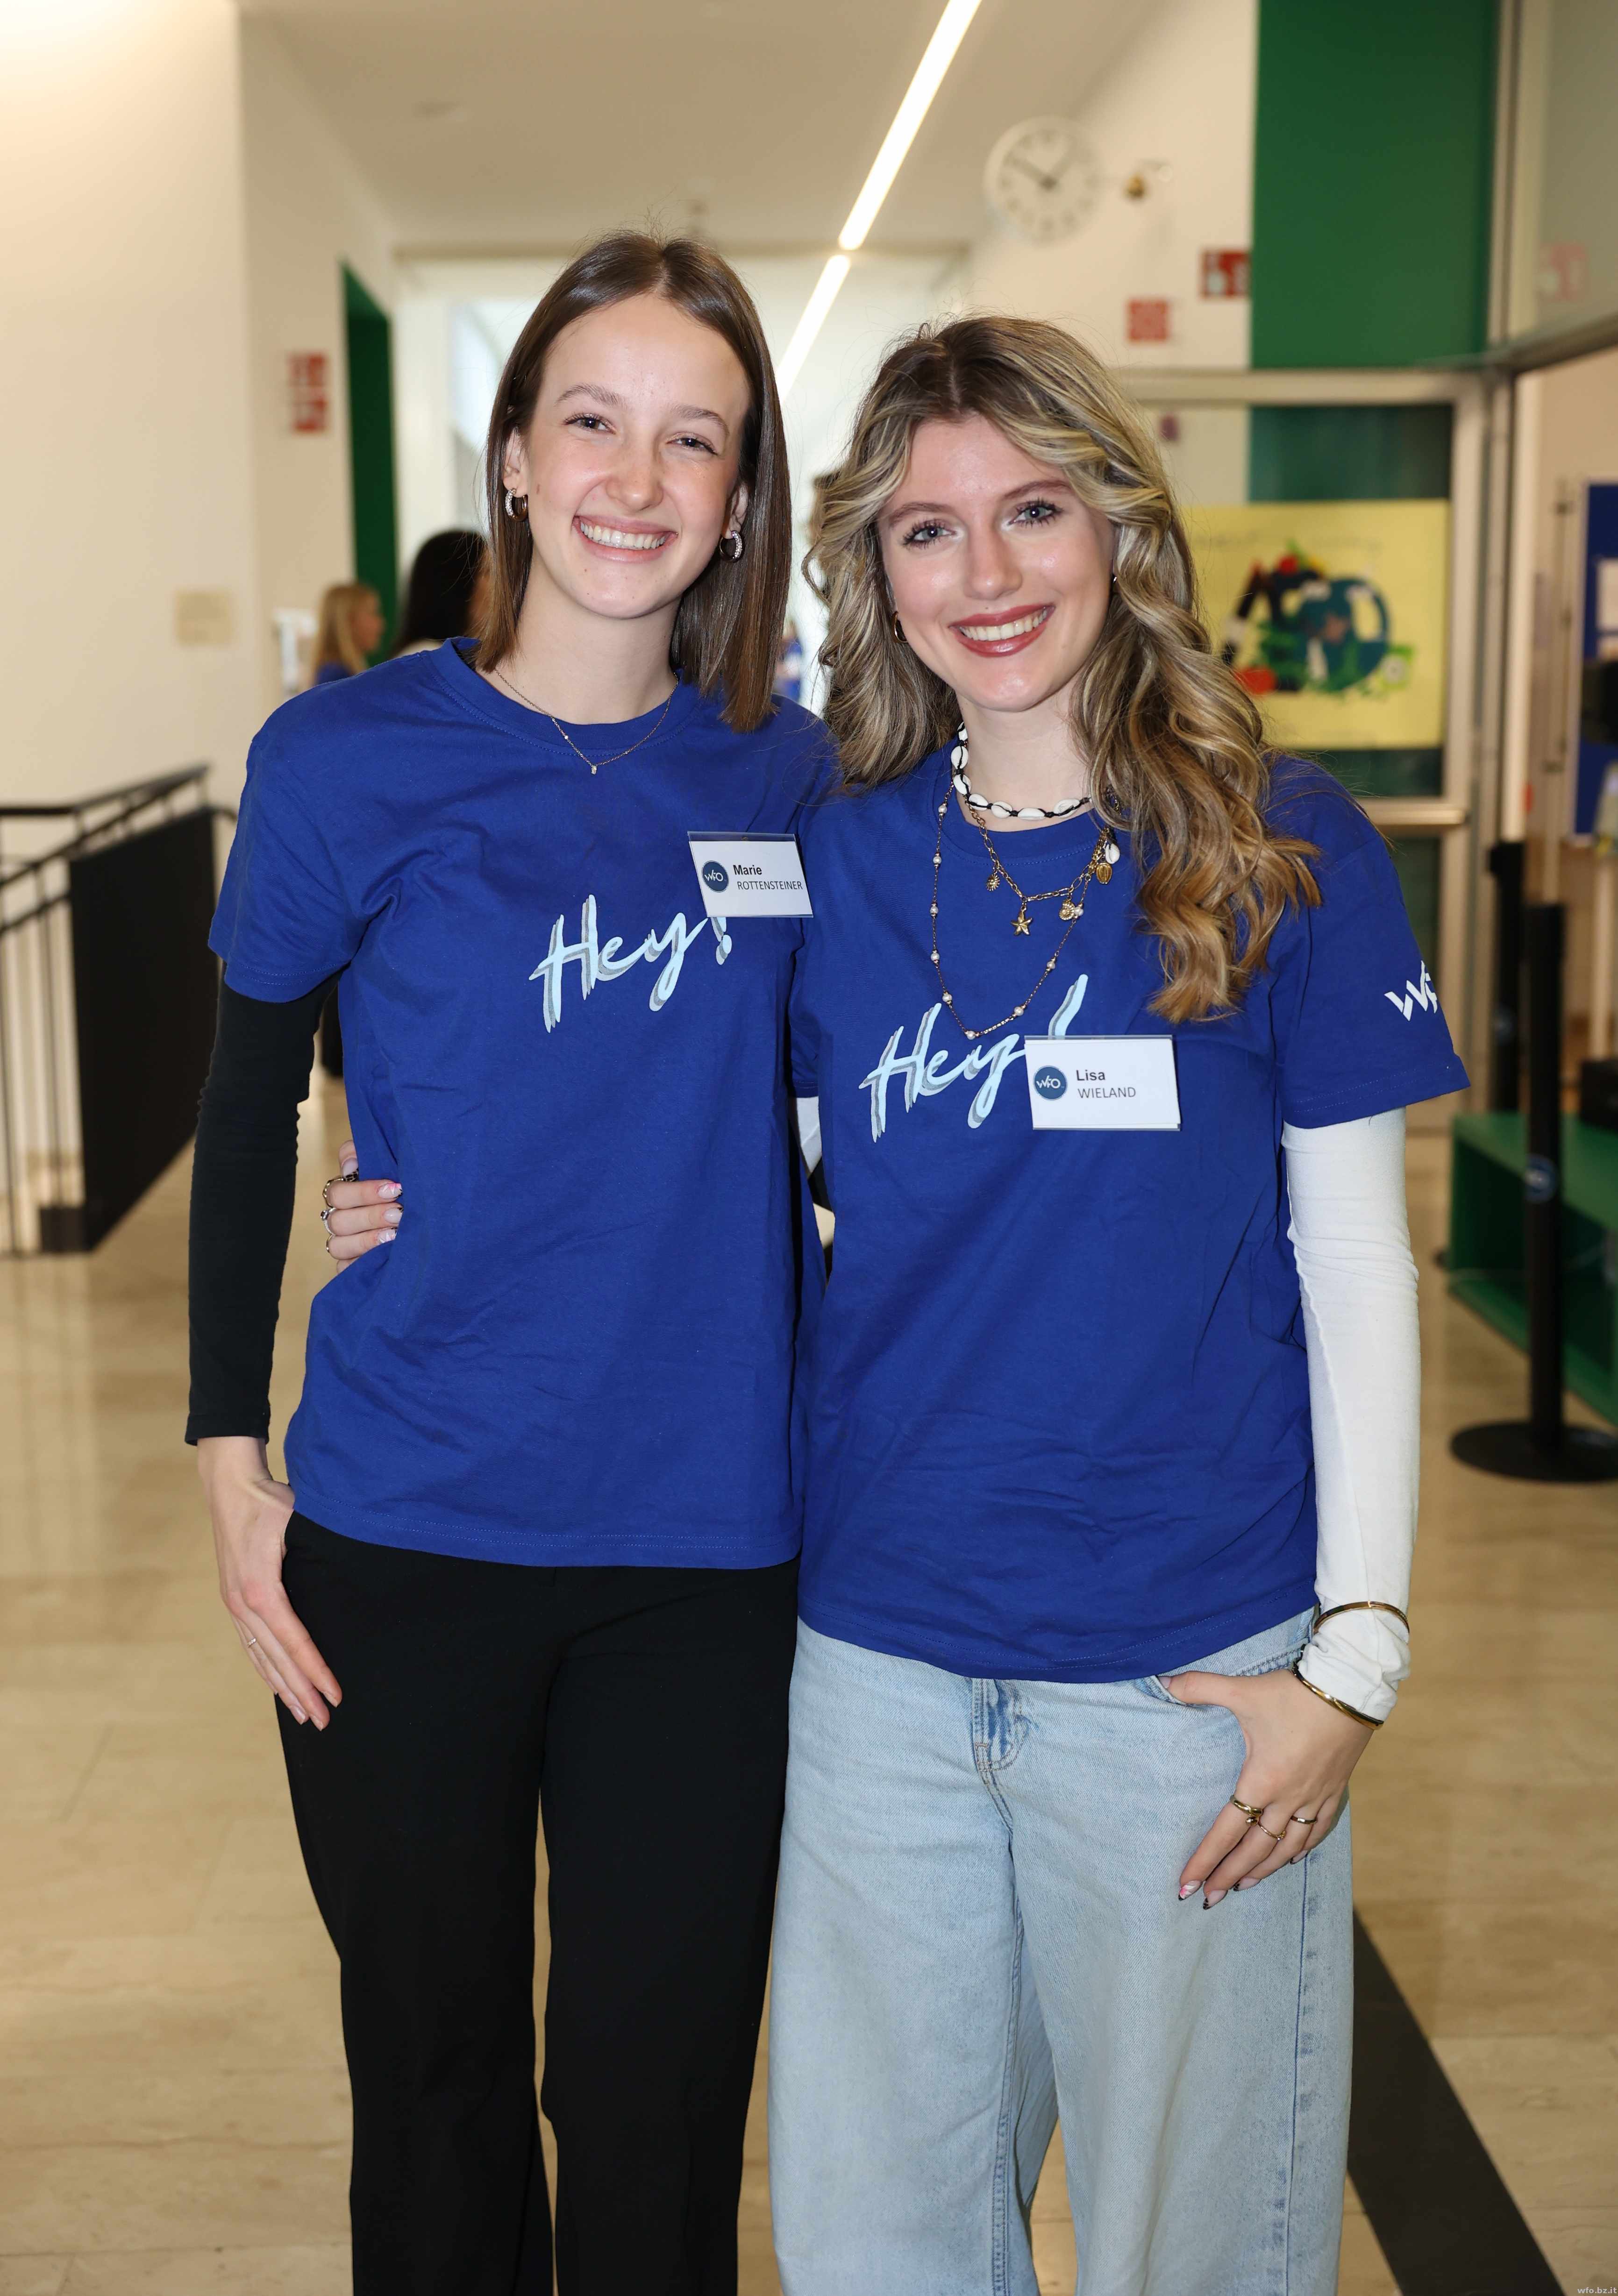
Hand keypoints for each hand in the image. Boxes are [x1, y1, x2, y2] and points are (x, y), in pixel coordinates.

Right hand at [197, 1436, 340, 1726]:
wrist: (229, 1484)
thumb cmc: (269, 1501)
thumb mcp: (297, 1522)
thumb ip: (318, 1552)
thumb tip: (348, 1577)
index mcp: (261, 1589)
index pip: (295, 1641)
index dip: (316, 1670)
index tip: (336, 1695)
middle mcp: (244, 1603)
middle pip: (278, 1658)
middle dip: (302, 1692)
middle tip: (325, 1721)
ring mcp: (235, 1604)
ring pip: (261, 1657)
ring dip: (282, 1687)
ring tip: (303, 1715)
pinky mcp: (233, 1599)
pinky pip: (251, 1644)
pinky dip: (266, 1668)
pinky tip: (277, 1684)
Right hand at [322, 1138, 401, 1265]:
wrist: (427, 1218)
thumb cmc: (402, 1186)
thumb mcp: (386, 1161)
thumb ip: (361, 1154)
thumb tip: (350, 1167)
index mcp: (345, 1195)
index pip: (339, 1193)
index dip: (364, 1192)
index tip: (395, 1189)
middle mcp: (341, 1220)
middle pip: (338, 1221)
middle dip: (371, 1216)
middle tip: (398, 1213)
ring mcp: (344, 1245)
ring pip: (338, 1246)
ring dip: (366, 1240)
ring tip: (394, 1235)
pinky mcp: (349, 1267)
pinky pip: (343, 1270)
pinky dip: (359, 1264)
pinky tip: (382, 1256)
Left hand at [1166, 1664, 1373, 1905]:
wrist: (1348, 1689)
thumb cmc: (1292, 1694)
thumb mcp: (1241, 1690)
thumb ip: (1198, 1686)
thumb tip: (1163, 1682)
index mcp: (1262, 1781)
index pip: (1226, 1831)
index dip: (1205, 1860)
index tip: (1187, 1886)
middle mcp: (1288, 1799)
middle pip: (1255, 1849)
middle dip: (1230, 1876)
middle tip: (1211, 1899)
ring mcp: (1314, 1798)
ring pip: (1287, 1847)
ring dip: (1264, 1869)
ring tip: (1244, 1886)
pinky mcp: (1335, 1791)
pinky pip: (1318, 1831)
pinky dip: (1303, 1849)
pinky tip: (1291, 1859)